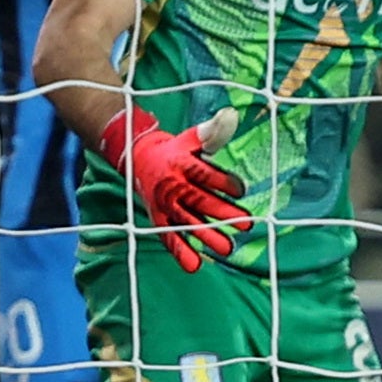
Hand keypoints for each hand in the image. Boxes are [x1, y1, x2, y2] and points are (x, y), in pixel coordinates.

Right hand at [99, 105, 248, 273]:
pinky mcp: (158, 218)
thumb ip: (211, 131)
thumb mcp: (190, 138)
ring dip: (206, 237)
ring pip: (187, 222)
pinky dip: (180, 252)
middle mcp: (173, 185)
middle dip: (222, 214)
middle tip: (245, 225)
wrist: (136, 157)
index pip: (205, 174)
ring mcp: (165, 204)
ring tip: (227, 249)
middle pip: (200, 201)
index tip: (240, 190)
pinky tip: (195, 266)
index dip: (223, 182)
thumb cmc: (173, 149)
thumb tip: (230, 114)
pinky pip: (168, 237)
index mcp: (182, 163)